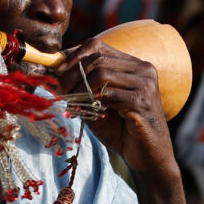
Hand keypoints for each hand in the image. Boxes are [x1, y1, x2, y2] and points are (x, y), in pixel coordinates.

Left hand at [55, 39, 171, 175]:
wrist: (147, 158)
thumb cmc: (122, 131)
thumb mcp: (98, 104)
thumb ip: (83, 87)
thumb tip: (55, 73)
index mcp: (133, 65)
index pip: (97, 44)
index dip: (73, 56)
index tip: (57, 72)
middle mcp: (142, 69)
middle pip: (97, 58)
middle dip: (72, 74)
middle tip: (59, 91)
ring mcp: (145, 84)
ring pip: (101, 73)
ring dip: (79, 88)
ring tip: (71, 102)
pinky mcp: (143, 101)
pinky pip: (109, 94)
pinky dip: (91, 101)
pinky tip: (87, 111)